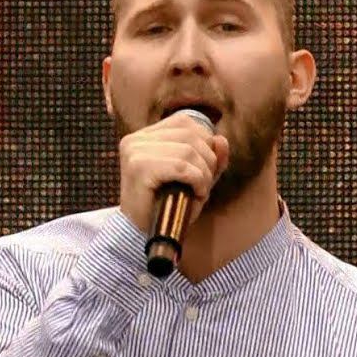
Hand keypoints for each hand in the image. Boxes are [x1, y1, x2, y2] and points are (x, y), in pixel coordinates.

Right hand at [117, 111, 229, 234]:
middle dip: (208, 160)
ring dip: (204, 174)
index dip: (205, 142)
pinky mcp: (139, 168)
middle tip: (203, 185)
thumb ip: (210, 159)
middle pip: (190, 134)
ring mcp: (135, 152)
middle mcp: (135, 139)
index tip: (204, 169)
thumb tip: (221, 140)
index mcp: (143, 137)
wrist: (140, 235)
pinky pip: (182, 166)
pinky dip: (198, 181)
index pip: (185, 122)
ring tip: (198, 192)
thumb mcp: (194, 179)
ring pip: (189, 150)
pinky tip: (196, 194)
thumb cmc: (166, 206)